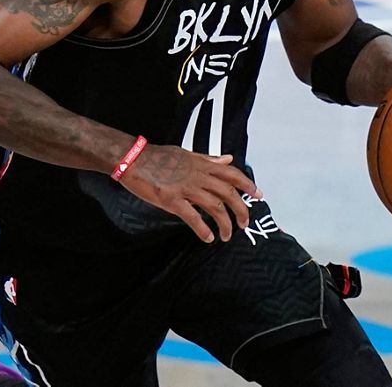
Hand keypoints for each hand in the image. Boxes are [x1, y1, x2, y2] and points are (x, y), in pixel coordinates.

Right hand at [120, 144, 262, 242]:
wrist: (133, 159)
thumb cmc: (157, 157)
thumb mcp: (186, 154)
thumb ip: (208, 159)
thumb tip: (228, 159)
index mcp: (202, 164)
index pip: (232, 174)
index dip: (247, 185)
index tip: (258, 195)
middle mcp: (198, 175)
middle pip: (228, 193)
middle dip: (241, 209)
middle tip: (244, 223)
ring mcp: (185, 188)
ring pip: (215, 206)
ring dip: (225, 223)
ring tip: (227, 235)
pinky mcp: (172, 200)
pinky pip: (193, 217)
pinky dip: (203, 229)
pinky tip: (207, 238)